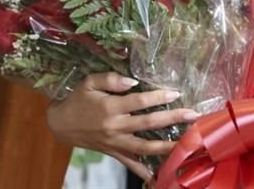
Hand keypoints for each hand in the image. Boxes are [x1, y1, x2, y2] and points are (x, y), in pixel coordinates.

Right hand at [46, 72, 199, 180]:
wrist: (60, 124)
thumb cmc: (77, 99)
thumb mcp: (89, 83)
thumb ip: (110, 79)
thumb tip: (132, 81)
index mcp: (110, 108)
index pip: (138, 102)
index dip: (158, 97)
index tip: (176, 93)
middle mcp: (114, 127)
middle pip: (147, 124)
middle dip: (172, 119)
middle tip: (193, 115)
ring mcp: (114, 142)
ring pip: (144, 147)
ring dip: (166, 145)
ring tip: (187, 143)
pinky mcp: (113, 152)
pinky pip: (130, 163)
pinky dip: (143, 170)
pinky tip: (157, 175)